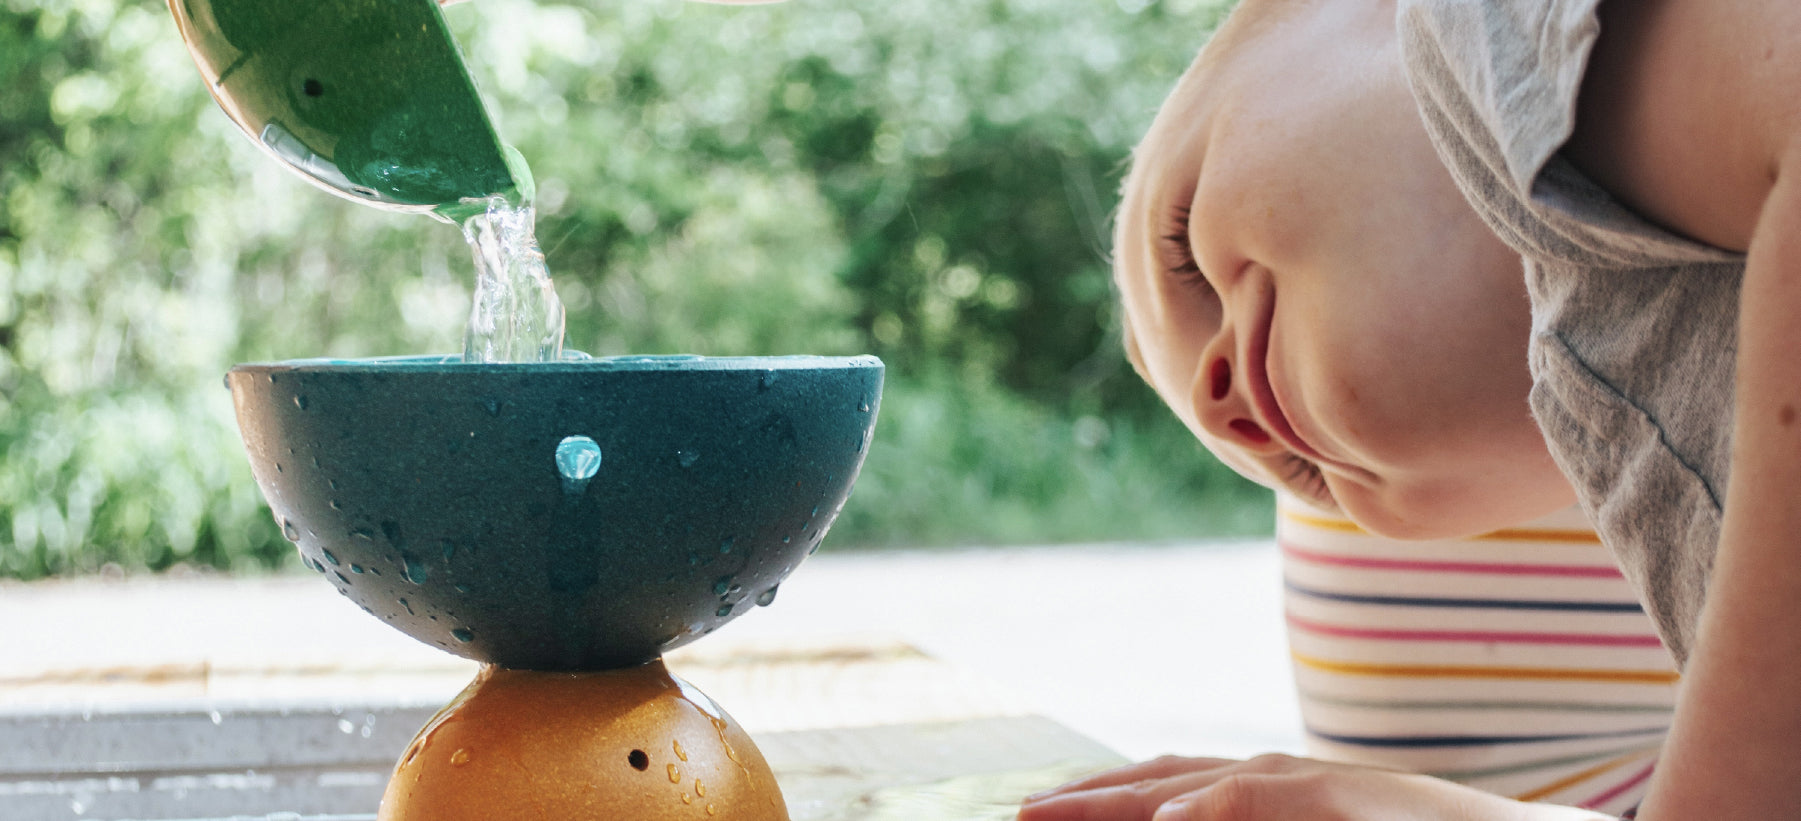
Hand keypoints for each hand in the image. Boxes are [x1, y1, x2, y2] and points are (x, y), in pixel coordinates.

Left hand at [1016, 753, 1614, 820]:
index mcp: (1272, 791)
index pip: (1169, 785)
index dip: (1103, 798)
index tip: (1040, 813)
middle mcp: (1278, 775)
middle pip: (1162, 779)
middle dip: (1088, 799)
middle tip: (1019, 813)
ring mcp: (1309, 781)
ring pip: (1194, 785)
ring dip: (1119, 802)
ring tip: (1050, 813)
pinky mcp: (1341, 795)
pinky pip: (1255, 801)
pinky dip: (1203, 808)